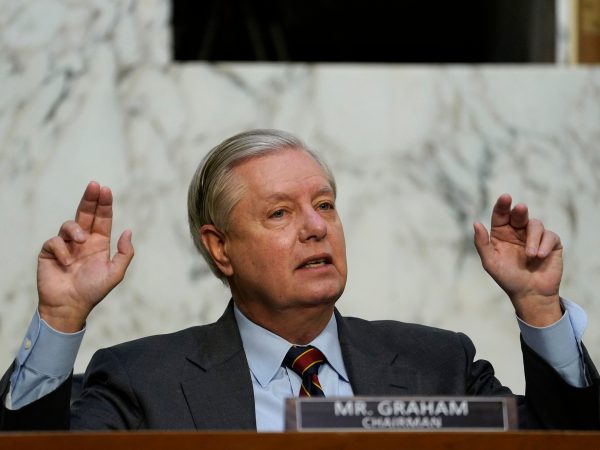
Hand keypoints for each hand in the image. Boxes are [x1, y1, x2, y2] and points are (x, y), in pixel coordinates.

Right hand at [37, 182, 133, 331]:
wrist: (70, 306)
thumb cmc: (93, 291)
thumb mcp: (115, 273)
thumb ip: (125, 253)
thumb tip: (128, 230)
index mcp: (99, 243)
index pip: (102, 219)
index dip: (104, 204)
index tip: (105, 190)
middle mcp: (83, 241)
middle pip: (86, 214)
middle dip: (90, 199)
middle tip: (94, 185)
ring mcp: (66, 245)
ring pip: (69, 225)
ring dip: (75, 229)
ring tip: (81, 240)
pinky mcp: (50, 252)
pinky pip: (54, 242)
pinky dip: (61, 249)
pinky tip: (65, 262)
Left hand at [473, 194, 562, 326]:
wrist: (530, 294)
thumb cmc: (508, 278)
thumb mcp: (490, 262)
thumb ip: (482, 243)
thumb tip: (476, 223)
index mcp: (501, 234)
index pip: (500, 215)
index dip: (502, 205)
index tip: (505, 197)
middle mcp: (517, 232)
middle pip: (519, 214)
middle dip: (519, 210)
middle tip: (520, 208)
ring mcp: (534, 237)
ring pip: (535, 224)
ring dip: (532, 238)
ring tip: (530, 255)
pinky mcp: (551, 243)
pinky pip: (550, 235)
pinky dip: (544, 245)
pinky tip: (540, 256)